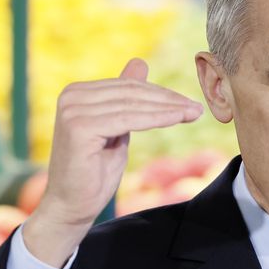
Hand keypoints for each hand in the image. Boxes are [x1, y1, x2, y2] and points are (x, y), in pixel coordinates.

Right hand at [22, 58, 202, 266]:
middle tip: (196, 108)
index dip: (161, 94)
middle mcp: (71, 96)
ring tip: (192, 114)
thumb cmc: (94, 173)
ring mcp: (73, 110)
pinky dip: (155, 119)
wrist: (71, 206)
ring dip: (167, 109)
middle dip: (168, 100)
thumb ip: (125, 101)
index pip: (127, 87)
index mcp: (77, 93)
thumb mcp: (116, 129)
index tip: (189, 103)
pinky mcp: (79, 127)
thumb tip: (140, 62)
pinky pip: (127, 119)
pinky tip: (176, 120)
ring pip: (132, 105)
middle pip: (131, 93)